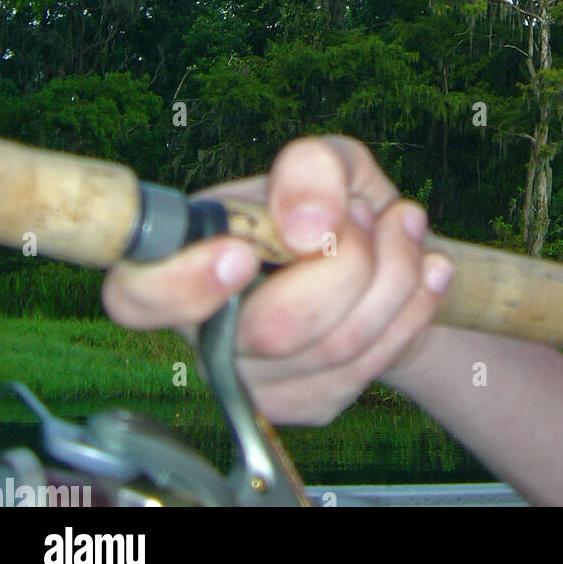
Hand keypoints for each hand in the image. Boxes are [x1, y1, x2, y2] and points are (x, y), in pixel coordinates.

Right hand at [101, 135, 453, 424]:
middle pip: (268, 329)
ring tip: (403, 226)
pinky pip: (371, 365)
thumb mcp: (328, 160)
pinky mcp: (308, 403)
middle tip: (366, 214)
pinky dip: (414, 305)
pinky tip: (426, 268)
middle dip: (346, 262)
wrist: (392, 260)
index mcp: (186, 257)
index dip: (181, 284)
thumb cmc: (337, 205)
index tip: (240, 255)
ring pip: (334, 347)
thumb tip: (305, 224)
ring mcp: (256, 378)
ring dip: (394, 274)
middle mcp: (206, 329)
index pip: (136, 295)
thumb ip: (312, 167)